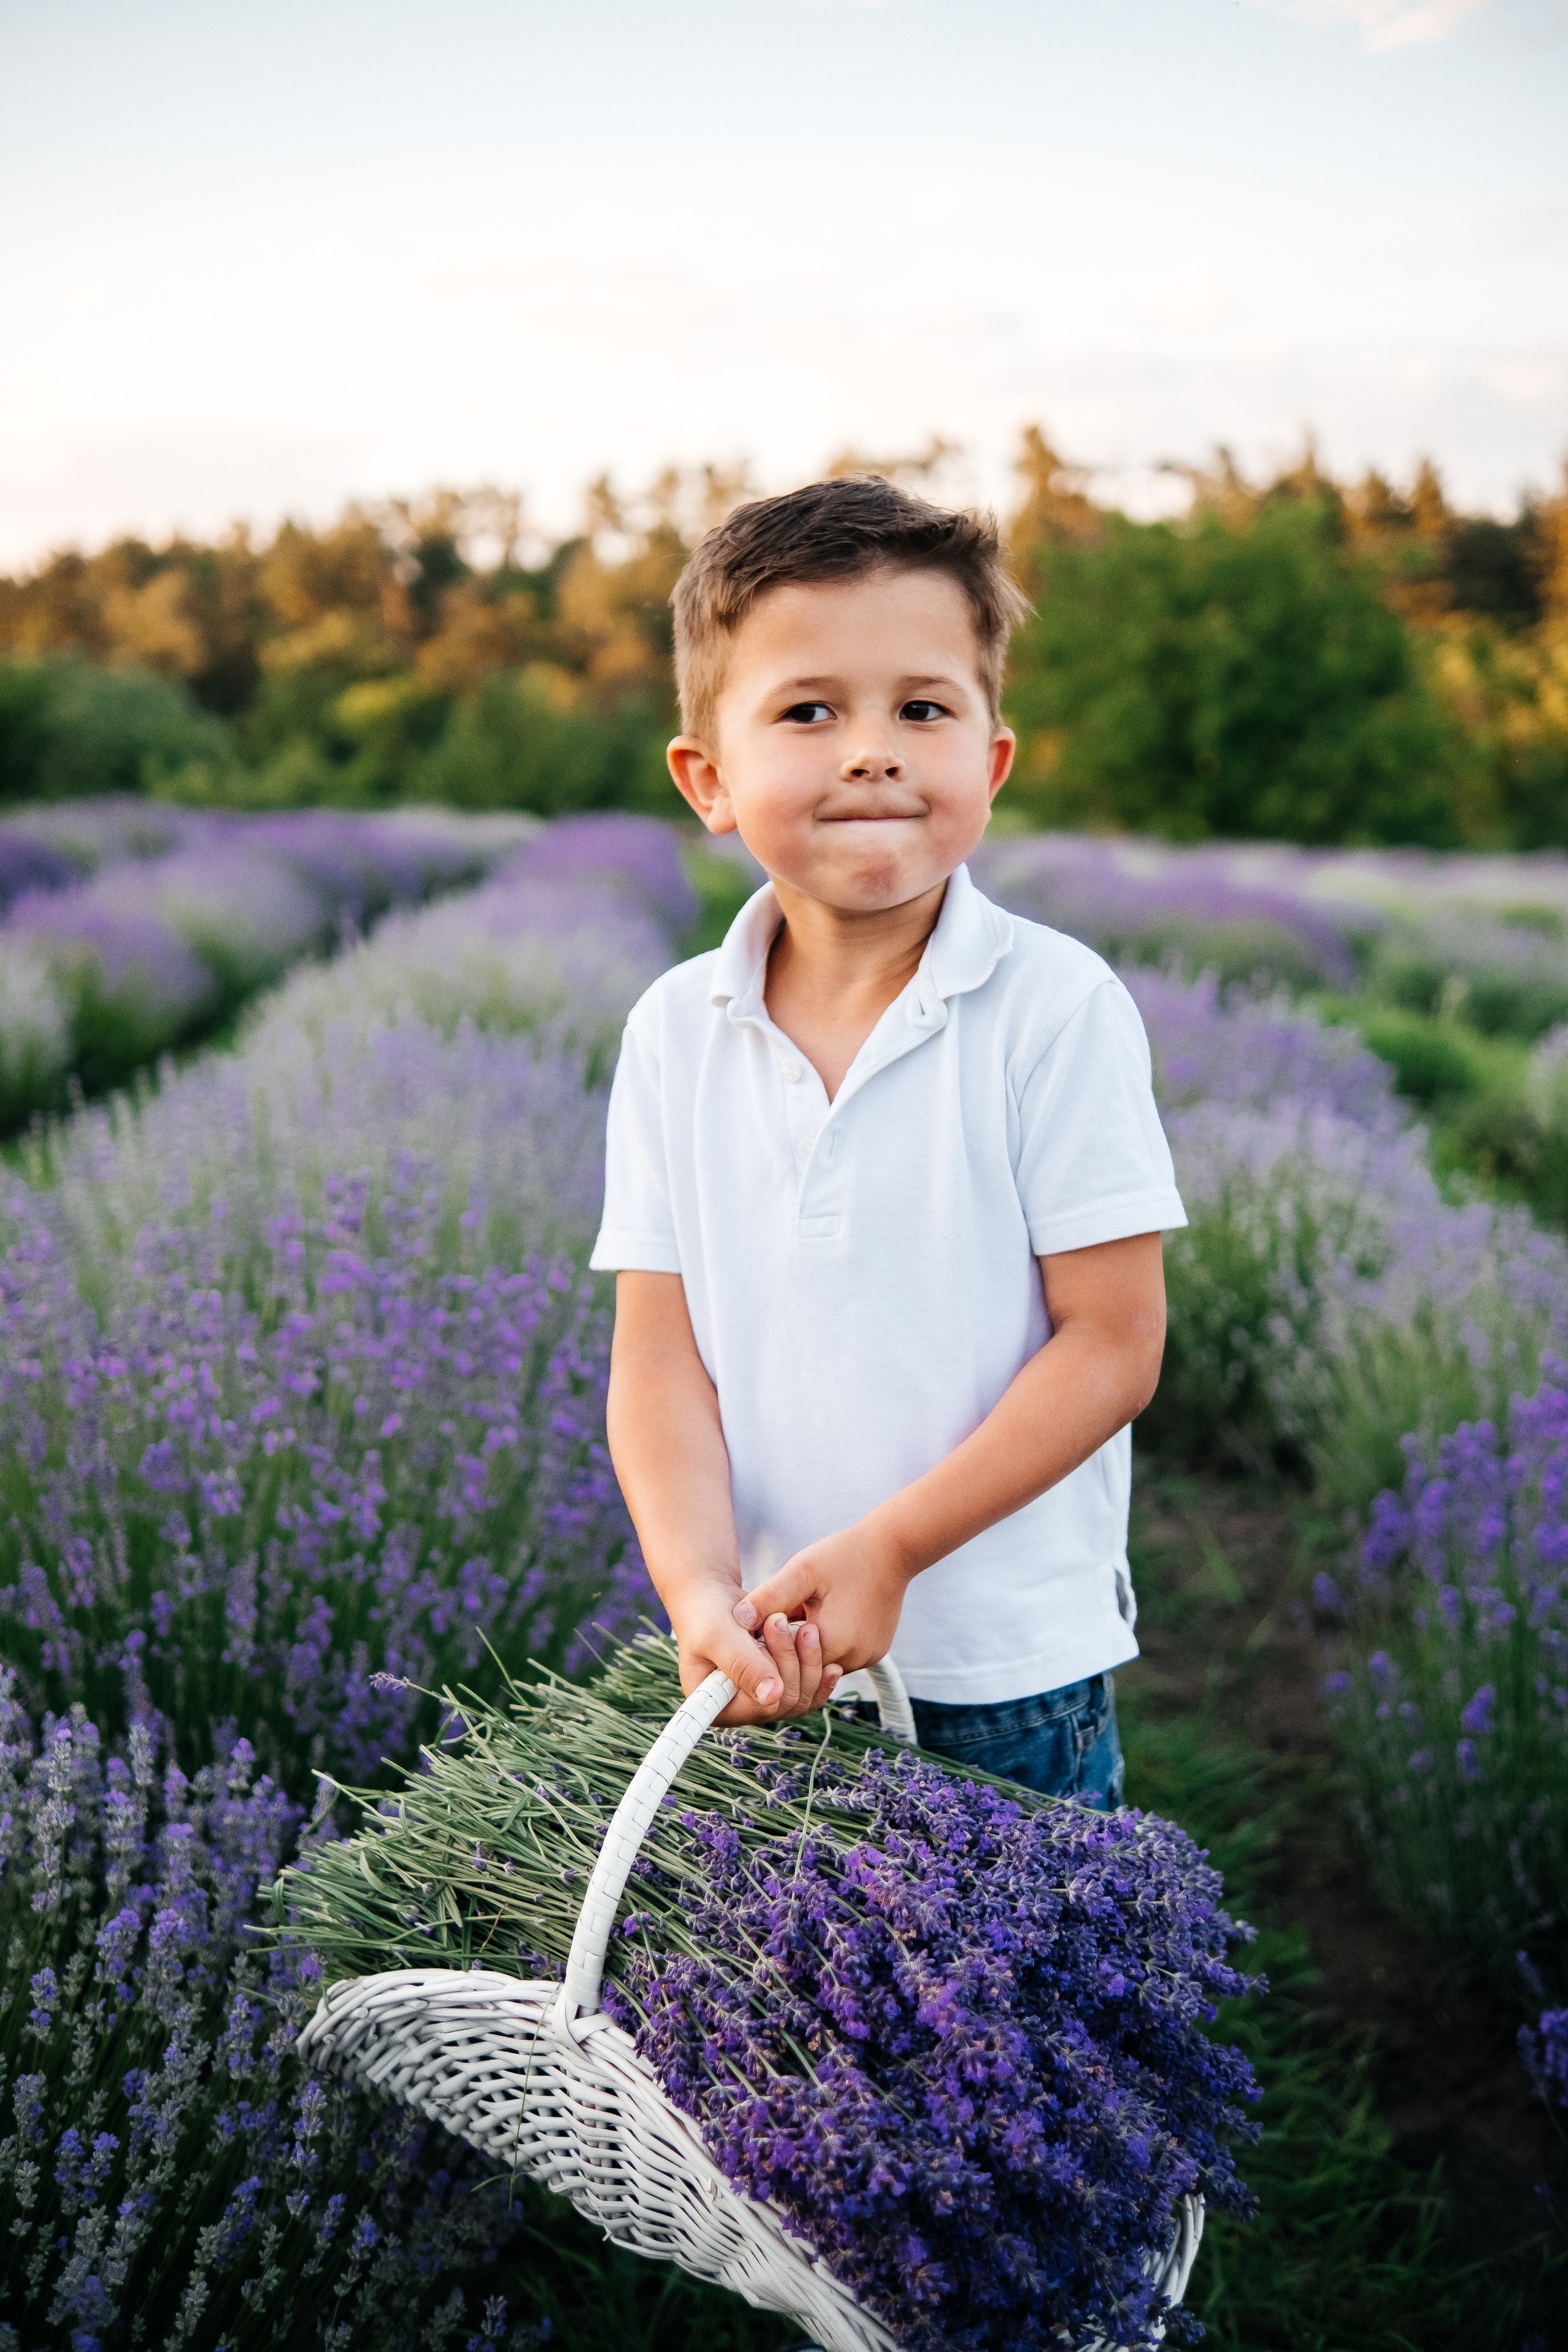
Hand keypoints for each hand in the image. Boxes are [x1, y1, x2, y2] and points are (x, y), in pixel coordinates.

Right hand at [667, 1577, 843, 1725]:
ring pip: (800, 1698)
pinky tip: (831, 1663)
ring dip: (808, 1662)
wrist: (713, 1599)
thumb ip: (743, 1664)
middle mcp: (739, 1710)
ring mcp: (759, 1700)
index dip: (774, 1674)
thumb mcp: (719, 1634)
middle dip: (790, 1660)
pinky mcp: (777, 1688)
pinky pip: (807, 1692)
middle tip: (783, 1620)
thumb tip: (773, 1696)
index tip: (772, 1630)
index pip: (759, 1707)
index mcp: (715, 1706)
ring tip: (806, 1629)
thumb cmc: (707, 1613)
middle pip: (784, 1702)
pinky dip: (818, 1673)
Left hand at [732, 1520, 910, 1674]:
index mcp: (832, 1643)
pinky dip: (827, 1644)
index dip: (769, 1649)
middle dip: (787, 1649)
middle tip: (774, 1622)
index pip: (786, 1665)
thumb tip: (738, 1619)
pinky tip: (819, 1618)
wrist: (893, 1548)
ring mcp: (867, 1658)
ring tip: (798, 1616)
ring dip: (806, 1647)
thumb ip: (770, 1596)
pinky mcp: (875, 1652)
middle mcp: (853, 1659)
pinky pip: (842, 1657)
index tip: (758, 1628)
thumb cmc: (844, 1555)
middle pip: (805, 1669)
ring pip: (822, 1664)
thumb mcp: (802, 1571)